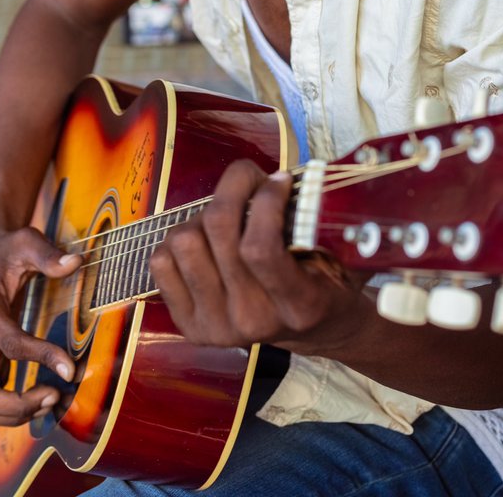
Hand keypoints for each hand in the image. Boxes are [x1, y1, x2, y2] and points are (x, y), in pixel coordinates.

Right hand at [0, 227, 80, 424]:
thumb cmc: (8, 250)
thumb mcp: (26, 240)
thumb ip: (48, 253)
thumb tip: (75, 262)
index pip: (9, 343)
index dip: (40, 357)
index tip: (70, 368)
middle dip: (14, 407)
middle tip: (53, 396)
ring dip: (11, 415)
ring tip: (51, 399)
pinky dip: (11, 412)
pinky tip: (45, 398)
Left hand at [149, 160, 362, 353]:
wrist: (313, 327)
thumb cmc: (327, 277)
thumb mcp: (342, 252)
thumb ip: (321, 220)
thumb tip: (289, 176)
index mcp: (298, 306)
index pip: (261, 248)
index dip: (265, 200)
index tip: (281, 179)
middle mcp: (253, 320)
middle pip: (218, 231)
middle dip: (235, 187)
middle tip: (252, 180)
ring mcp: (217, 326)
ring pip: (184, 240)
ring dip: (204, 215)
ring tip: (229, 217)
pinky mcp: (189, 325)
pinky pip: (160, 261)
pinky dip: (180, 238)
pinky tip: (208, 241)